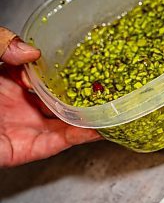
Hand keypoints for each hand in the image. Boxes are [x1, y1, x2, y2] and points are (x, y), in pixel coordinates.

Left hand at [0, 27, 100, 167]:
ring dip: (90, 115)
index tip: (83, 59)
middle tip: (109, 84)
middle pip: (60, 96)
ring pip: (66, 121)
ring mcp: (23, 126)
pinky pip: (58, 142)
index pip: (43, 71)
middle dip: (84, 91)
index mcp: (5, 79)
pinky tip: (98, 127)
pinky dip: (80, 136)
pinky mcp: (25, 149)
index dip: (63, 65)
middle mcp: (18, 102)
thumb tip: (32, 54)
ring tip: (114, 106)